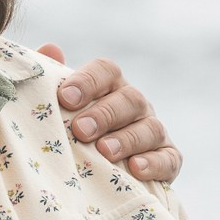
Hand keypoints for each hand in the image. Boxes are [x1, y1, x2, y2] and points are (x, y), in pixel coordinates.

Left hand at [40, 45, 182, 182]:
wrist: (96, 171)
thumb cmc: (72, 133)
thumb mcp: (59, 109)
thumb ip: (51, 80)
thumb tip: (51, 48)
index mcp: (110, 86)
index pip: (106, 71)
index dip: (87, 81)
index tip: (64, 98)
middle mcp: (135, 104)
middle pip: (129, 99)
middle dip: (104, 114)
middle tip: (80, 130)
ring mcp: (154, 131)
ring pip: (150, 128)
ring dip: (126, 140)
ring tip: (104, 152)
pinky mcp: (168, 159)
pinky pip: (168, 159)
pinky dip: (154, 164)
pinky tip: (135, 169)